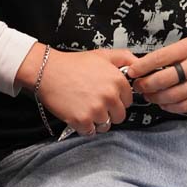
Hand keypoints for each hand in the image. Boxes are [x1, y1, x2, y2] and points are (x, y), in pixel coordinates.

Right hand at [17, 45, 134, 135]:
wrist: (47, 71)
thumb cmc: (72, 64)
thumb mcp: (103, 55)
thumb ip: (125, 58)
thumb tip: (139, 65)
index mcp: (117, 80)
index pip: (128, 100)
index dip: (117, 99)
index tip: (107, 96)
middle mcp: (109, 96)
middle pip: (119, 116)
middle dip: (109, 112)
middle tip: (95, 103)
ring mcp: (96, 109)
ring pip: (105, 125)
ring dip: (97, 121)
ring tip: (86, 108)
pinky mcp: (82, 120)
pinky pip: (90, 132)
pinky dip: (84, 127)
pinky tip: (78, 114)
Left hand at [128, 37, 186, 113]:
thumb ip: (169, 55)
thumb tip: (142, 67)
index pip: (159, 58)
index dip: (141, 67)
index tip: (131, 72)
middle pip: (163, 80)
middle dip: (145, 85)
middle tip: (138, 86)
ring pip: (172, 96)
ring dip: (155, 98)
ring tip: (149, 95)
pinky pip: (184, 106)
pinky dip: (170, 107)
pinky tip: (164, 103)